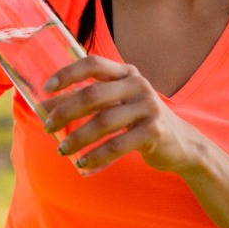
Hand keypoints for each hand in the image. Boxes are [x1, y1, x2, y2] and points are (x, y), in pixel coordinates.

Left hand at [42, 57, 202, 174]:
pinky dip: (96, 156)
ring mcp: (148, 107)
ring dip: (77, 138)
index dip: (67, 73)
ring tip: (61, 150)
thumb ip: (91, 99)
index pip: (93, 63)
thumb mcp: (118, 102)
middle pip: (93, 95)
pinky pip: (117, 145)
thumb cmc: (138, 120)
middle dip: (64, 112)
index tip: (46, 88)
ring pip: (103, 122)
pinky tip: (82, 163)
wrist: (182, 143)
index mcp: (126, 72)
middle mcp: (138, 85)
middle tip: (47, 127)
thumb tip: (46, 107)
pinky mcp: (154, 131)